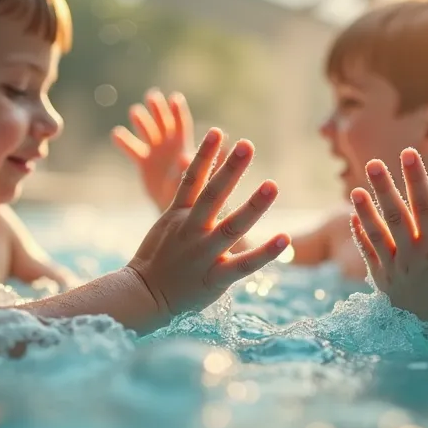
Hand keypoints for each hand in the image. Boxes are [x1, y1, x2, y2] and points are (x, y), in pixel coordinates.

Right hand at [112, 89, 199, 208]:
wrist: (175, 207)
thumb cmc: (190, 193)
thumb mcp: (189, 181)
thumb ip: (186, 168)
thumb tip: (185, 158)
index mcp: (184, 146)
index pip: (180, 125)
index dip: (177, 112)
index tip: (174, 98)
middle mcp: (169, 144)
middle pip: (163, 122)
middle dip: (158, 110)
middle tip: (152, 96)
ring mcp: (155, 151)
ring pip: (147, 131)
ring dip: (142, 121)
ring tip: (135, 111)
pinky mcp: (144, 161)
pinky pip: (133, 149)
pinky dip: (124, 142)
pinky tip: (116, 134)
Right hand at [126, 127, 289, 315]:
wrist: (143, 296)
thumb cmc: (159, 258)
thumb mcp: (167, 223)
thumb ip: (185, 199)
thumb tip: (193, 170)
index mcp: (178, 215)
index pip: (191, 179)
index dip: (205, 155)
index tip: (218, 132)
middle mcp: (191, 230)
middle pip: (211, 195)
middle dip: (229, 169)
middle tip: (247, 145)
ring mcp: (203, 254)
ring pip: (230, 226)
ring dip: (253, 205)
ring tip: (272, 184)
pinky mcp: (215, 277)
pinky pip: (243, 264)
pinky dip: (265, 252)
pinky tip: (284, 238)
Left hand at [350, 148, 427, 322]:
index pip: (425, 209)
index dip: (417, 180)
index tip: (409, 155)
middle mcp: (410, 257)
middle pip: (395, 217)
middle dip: (385, 188)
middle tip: (374, 162)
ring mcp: (391, 267)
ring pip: (375, 234)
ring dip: (365, 211)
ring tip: (356, 189)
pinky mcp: (379, 277)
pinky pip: (366, 253)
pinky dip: (359, 234)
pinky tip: (354, 215)